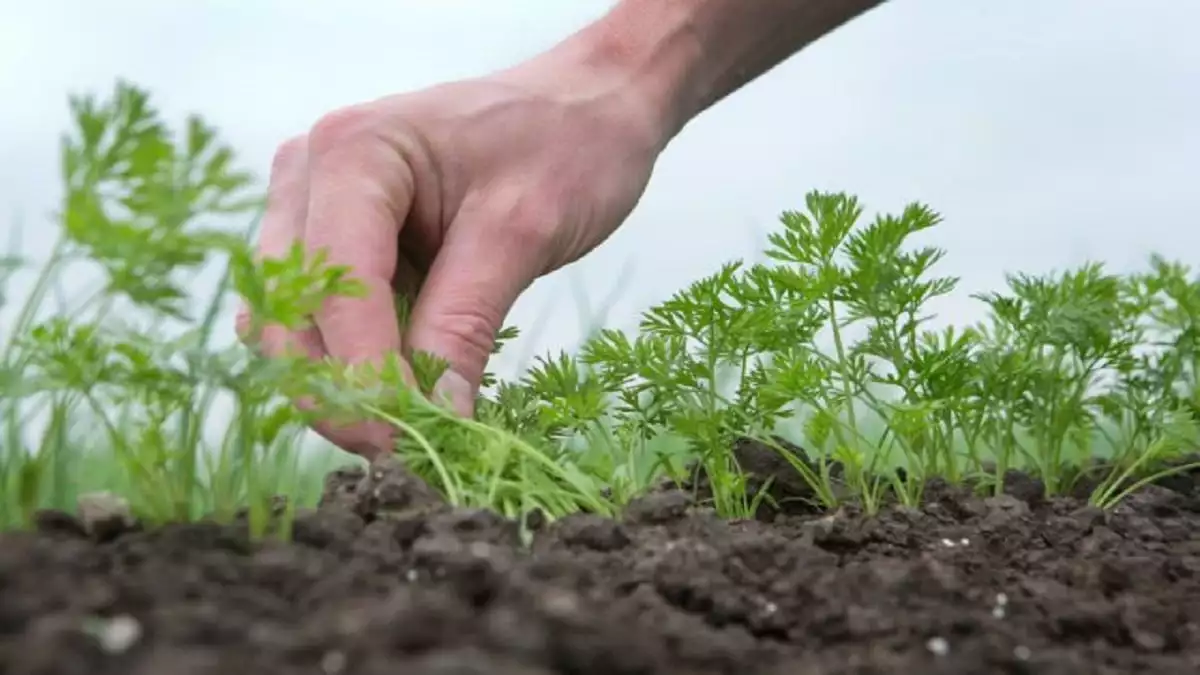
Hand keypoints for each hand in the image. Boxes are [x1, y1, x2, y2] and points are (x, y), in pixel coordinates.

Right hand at [237, 53, 667, 459]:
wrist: (587, 106)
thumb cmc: (565, 144)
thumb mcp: (523, 231)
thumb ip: (464, 323)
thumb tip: (433, 422)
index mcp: (351, 153)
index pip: (333, 283)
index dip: (361, 374)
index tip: (405, 443)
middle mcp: (310, 176)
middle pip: (291, 310)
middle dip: (340, 389)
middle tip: (405, 454)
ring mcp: (314, 209)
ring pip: (293, 324)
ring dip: (340, 385)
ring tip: (411, 431)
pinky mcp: (336, 242)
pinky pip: (322, 318)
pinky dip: (354, 364)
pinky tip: (404, 394)